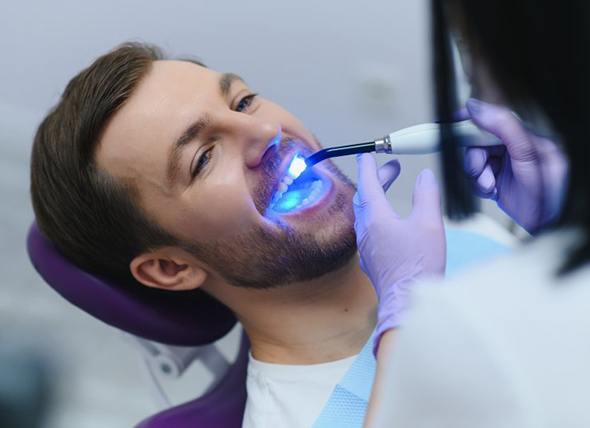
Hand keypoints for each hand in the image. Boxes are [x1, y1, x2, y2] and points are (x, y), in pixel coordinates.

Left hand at [353, 154, 445, 354]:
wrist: (407, 302)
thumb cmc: (418, 265)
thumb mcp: (429, 223)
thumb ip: (426, 195)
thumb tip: (424, 176)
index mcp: (376, 217)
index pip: (368, 184)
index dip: (369, 167)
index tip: (367, 155)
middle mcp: (365, 231)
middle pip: (366, 197)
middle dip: (378, 180)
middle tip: (392, 169)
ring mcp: (367, 247)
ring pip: (365, 214)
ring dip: (376, 198)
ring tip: (390, 192)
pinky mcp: (372, 260)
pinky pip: (369, 230)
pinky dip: (377, 216)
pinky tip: (389, 222)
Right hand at [464, 98, 567, 232]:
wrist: (548, 227)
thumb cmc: (550, 194)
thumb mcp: (528, 156)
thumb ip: (505, 128)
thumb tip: (475, 107)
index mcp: (528, 133)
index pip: (493, 117)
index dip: (471, 119)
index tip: (454, 122)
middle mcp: (515, 146)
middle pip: (478, 140)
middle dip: (475, 157)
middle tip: (480, 171)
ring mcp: (505, 163)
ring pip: (473, 159)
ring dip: (476, 174)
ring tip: (490, 186)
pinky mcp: (497, 179)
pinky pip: (475, 176)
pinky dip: (478, 185)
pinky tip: (492, 192)